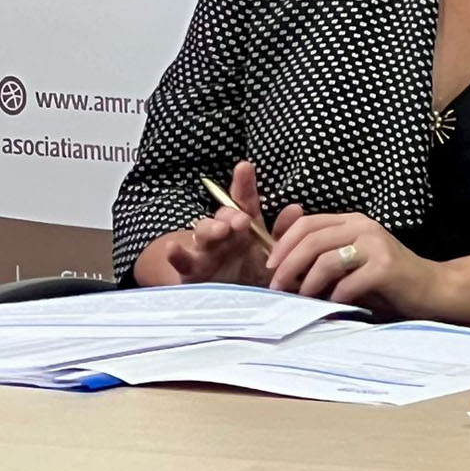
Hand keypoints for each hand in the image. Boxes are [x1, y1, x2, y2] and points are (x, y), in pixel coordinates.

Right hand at [138, 161, 298, 287]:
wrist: (231, 304)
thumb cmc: (253, 275)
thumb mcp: (271, 256)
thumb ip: (282, 233)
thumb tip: (296, 208)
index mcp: (244, 228)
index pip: (245, 202)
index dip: (244, 184)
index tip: (245, 166)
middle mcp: (224, 234)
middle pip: (224, 215)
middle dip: (231, 214)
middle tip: (242, 220)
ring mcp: (206, 251)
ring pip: (203, 231)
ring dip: (210, 228)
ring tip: (221, 230)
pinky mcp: (191, 271)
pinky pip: (182, 261)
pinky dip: (176, 254)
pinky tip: (173, 248)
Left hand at [266, 211, 438, 316]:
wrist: (431, 289)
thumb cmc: (386, 281)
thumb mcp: (351, 262)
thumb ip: (324, 257)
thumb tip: (282, 267)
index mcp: (352, 222)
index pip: (306, 224)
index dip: (283, 245)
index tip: (270, 268)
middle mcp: (363, 227)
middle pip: (311, 239)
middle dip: (287, 266)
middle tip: (277, 288)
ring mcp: (376, 245)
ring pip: (325, 259)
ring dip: (307, 284)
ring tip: (302, 300)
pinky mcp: (386, 267)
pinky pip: (347, 283)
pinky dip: (334, 298)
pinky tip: (334, 307)